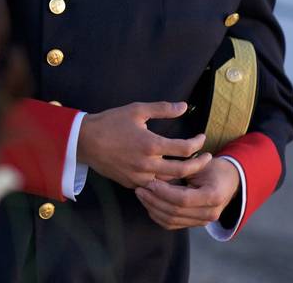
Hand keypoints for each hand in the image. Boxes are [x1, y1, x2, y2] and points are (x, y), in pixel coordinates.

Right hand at [77, 101, 210, 188]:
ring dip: (183, 175)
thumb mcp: (136, 110)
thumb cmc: (110, 122)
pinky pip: (154, 186)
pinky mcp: (131, 183)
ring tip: (191, 167)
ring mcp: (139, 176)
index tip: (202, 138)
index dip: (198, 143)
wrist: (84, 141)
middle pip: (183, 170)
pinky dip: (165, 181)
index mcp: (151, 144)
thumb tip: (184, 106)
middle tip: (208, 158)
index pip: (185, 148)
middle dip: (200, 164)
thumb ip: (162, 109)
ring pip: (170, 182)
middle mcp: (147, 164)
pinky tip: (170, 174)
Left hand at [134, 157, 240, 229]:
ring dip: (152, 208)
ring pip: (171, 220)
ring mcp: (203, 221)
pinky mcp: (194, 223)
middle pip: (175, 212)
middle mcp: (210, 213)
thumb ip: (184, 169)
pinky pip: (171, 224)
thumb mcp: (202, 163)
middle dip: (154, 200)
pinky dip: (157, 215)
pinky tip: (148, 203)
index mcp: (213, 196)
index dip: (164, 192)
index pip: (183, 199)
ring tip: (141, 194)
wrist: (227, 180)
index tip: (150, 182)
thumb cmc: (212, 167)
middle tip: (139, 188)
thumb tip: (158, 173)